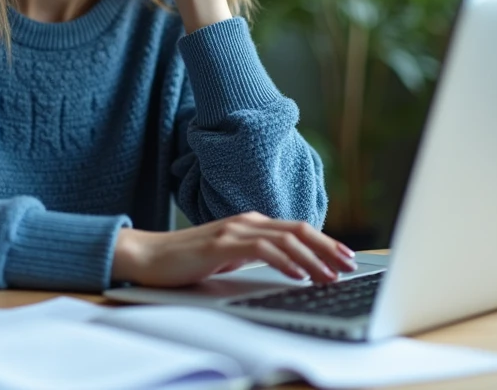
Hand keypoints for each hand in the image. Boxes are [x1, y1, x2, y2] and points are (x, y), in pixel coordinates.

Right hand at [110, 212, 357, 287]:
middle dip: (328, 247)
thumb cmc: (186, 260)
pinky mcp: (221, 244)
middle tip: (349, 265)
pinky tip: (298, 275)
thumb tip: (288, 268)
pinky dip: (285, 262)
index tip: (345, 257)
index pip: (296, 229)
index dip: (325, 242)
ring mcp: (233, 231)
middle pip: (298, 229)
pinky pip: (261, 250)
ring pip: (285, 239)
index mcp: (249, 223)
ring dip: (312, 259)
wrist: (147, 256)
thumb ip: (254, 256)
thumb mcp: (228, 257)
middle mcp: (245, 221)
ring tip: (329, 276)